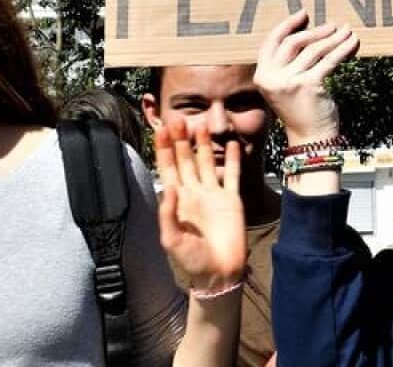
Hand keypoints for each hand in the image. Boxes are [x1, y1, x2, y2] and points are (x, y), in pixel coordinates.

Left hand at [156, 118, 246, 293]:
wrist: (219, 273)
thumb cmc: (192, 260)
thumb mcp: (172, 240)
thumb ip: (168, 213)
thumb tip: (168, 185)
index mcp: (178, 201)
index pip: (168, 169)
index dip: (163, 150)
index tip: (160, 129)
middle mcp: (194, 193)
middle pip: (185, 160)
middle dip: (180, 140)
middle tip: (178, 118)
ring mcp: (214, 195)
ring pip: (207, 162)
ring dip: (202, 144)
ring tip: (201, 124)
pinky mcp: (232, 200)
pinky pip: (232, 175)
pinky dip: (232, 160)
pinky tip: (231, 144)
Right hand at [254, 11, 358, 146]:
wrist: (310, 139)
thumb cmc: (301, 111)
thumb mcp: (285, 87)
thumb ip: (287, 65)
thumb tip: (309, 33)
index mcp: (261, 76)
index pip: (272, 42)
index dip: (288, 25)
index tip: (304, 14)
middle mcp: (271, 78)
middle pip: (293, 43)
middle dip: (315, 31)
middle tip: (333, 25)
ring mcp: (289, 82)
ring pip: (314, 50)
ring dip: (333, 38)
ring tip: (347, 31)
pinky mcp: (309, 85)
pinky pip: (329, 61)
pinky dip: (343, 49)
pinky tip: (353, 42)